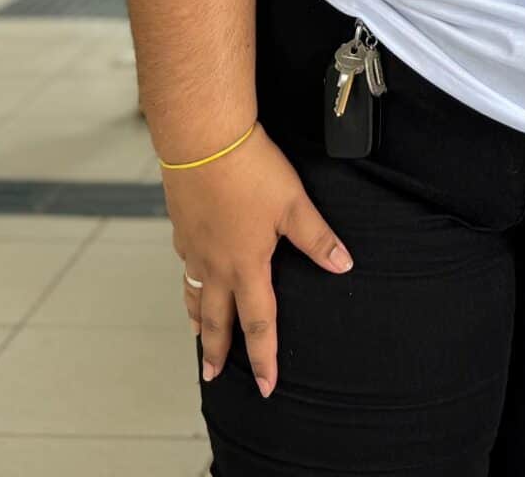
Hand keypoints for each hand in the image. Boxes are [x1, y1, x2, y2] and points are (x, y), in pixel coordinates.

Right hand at [167, 128, 351, 395]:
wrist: (201, 139)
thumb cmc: (250, 170)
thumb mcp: (294, 204)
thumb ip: (317, 239)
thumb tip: (343, 265)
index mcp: (246, 265)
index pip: (258, 324)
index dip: (264, 357)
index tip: (267, 386)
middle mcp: (216, 264)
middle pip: (215, 319)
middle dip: (218, 351)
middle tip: (213, 377)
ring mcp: (193, 246)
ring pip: (193, 293)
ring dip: (197, 320)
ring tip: (198, 336)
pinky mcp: (181, 226)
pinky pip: (184, 265)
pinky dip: (188, 281)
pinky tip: (192, 274)